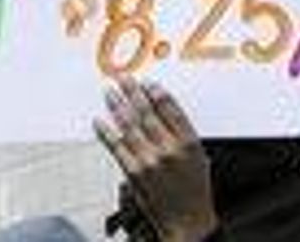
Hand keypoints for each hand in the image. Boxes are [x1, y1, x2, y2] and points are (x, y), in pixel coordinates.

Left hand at [94, 78, 218, 241]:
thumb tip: (161, 111)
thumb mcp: (199, 157)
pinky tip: (100, 121)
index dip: (156, 93)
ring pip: (130, 126)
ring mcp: (150, 160)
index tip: (147, 83)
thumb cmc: (194, 189)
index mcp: (189, 142)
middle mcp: (170, 149)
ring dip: (117, 107)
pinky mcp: (134, 172)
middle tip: (122, 79)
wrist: (186, 220)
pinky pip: (117, 147)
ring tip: (109, 93)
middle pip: (147, 113)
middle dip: (133, 93)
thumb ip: (182, 135)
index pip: (171, 109)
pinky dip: (107, 132)